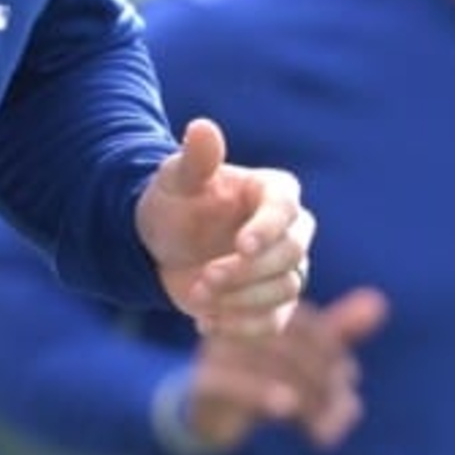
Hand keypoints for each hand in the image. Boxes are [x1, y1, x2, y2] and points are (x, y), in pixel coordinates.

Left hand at [135, 118, 313, 338]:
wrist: (162, 245)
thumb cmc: (174, 203)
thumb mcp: (175, 180)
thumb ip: (194, 159)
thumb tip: (202, 128)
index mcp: (273, 191)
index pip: (285, 209)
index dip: (268, 228)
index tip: (242, 246)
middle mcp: (289, 229)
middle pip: (292, 254)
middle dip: (248, 272)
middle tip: (204, 280)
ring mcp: (284, 268)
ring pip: (287, 289)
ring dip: (242, 300)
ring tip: (198, 298)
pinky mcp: (273, 302)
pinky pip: (274, 321)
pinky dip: (242, 326)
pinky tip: (205, 322)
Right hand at [183, 287, 390, 451]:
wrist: (208, 413)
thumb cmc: (262, 376)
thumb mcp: (303, 357)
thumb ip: (337, 331)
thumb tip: (380, 302)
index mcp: (265, 307)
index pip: (310, 324)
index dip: (335, 353)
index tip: (351, 381)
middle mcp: (239, 321)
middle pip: (292, 344)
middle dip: (324, 381)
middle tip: (345, 412)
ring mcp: (216, 350)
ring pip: (269, 365)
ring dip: (306, 398)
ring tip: (327, 430)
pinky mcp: (202, 381)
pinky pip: (234, 382)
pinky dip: (263, 393)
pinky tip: (287, 410)